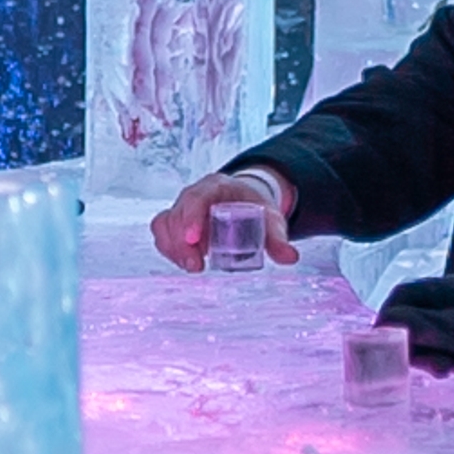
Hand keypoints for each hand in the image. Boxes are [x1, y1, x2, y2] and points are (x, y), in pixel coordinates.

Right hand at [152, 167, 294, 272]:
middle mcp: (195, 194)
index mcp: (217, 186)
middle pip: (177, 213)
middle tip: (196, 266)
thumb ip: (278, 238)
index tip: (194, 240)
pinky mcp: (176, 222)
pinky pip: (162, 233)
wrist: (243, 201)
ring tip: (193, 267)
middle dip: (181, 242)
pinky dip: (169, 250)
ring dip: (173, 248)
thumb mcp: (269, 220)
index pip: (197, 198)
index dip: (191, 218)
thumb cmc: (254, 209)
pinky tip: (186, 263)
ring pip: (164, 224)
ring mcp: (183, 208)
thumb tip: (291, 258)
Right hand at [387, 271, 453, 377]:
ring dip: (430, 359)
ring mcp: (450, 320)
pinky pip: (433, 352)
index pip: (400, 297)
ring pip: (419, 341)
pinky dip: (443, 363)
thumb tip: (380, 325)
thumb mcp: (449, 331)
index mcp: (444, 289)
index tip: (384, 344)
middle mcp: (445, 301)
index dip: (388, 320)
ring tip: (452, 367)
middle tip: (433, 365)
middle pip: (407, 322)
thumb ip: (413, 325)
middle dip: (416, 347)